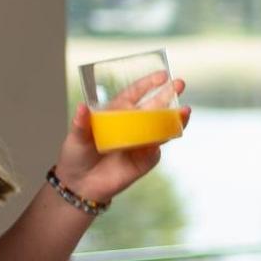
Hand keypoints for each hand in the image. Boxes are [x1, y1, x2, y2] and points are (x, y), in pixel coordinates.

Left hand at [56, 71, 182, 202]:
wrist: (81, 184)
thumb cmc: (77, 155)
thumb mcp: (76, 137)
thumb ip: (81, 123)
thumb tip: (81, 108)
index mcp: (116, 114)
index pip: (135, 94)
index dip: (148, 84)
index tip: (162, 75)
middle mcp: (132, 126)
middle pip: (155, 108)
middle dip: (169, 95)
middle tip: (180, 84)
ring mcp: (141, 143)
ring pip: (162, 129)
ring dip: (174, 120)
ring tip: (184, 112)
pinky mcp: (145, 161)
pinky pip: (155, 151)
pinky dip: (158, 145)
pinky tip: (159, 141)